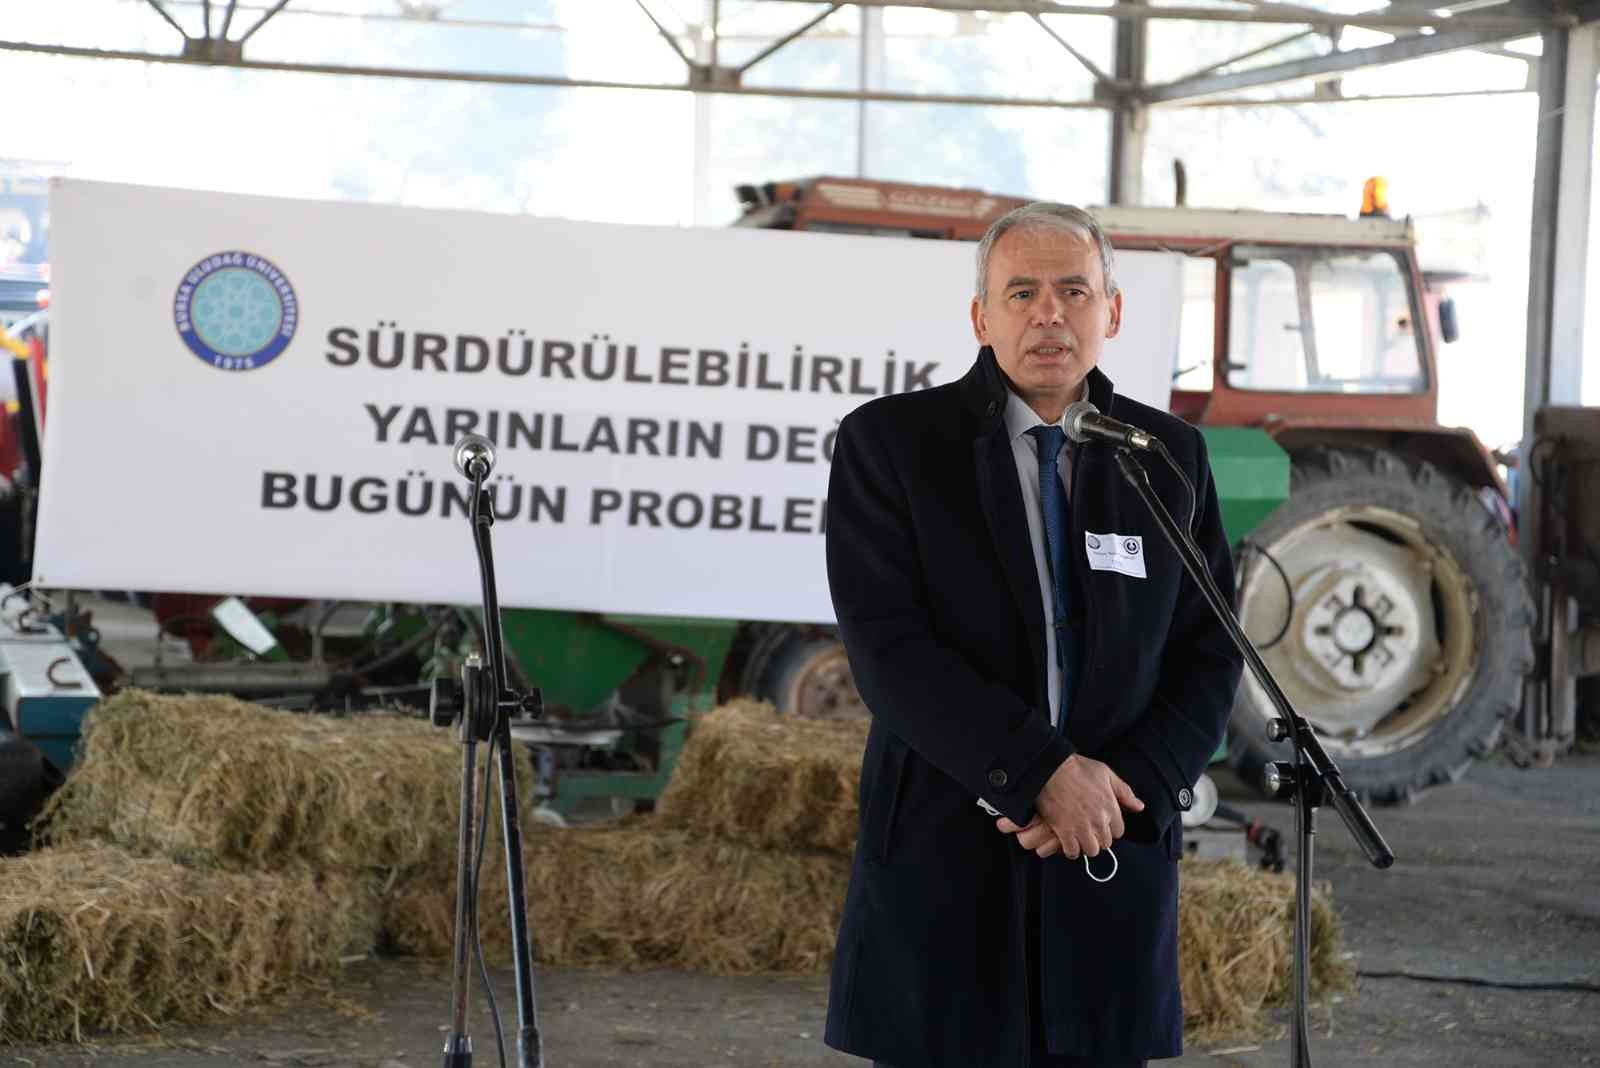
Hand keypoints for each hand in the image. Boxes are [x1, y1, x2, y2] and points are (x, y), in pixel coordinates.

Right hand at [996, 755, 1142, 858]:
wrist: (1050, 768)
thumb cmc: (1078, 768)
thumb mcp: (1106, 774)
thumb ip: (1125, 792)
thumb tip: (1140, 807)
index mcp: (1110, 807)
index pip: (1118, 832)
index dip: (1109, 828)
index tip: (1100, 823)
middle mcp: (1099, 820)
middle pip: (1106, 843)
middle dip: (1098, 838)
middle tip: (1088, 830)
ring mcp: (1082, 827)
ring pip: (1091, 850)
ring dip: (1085, 846)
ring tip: (1078, 837)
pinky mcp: (1064, 831)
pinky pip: (1072, 851)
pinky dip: (1070, 849)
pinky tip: (1067, 841)